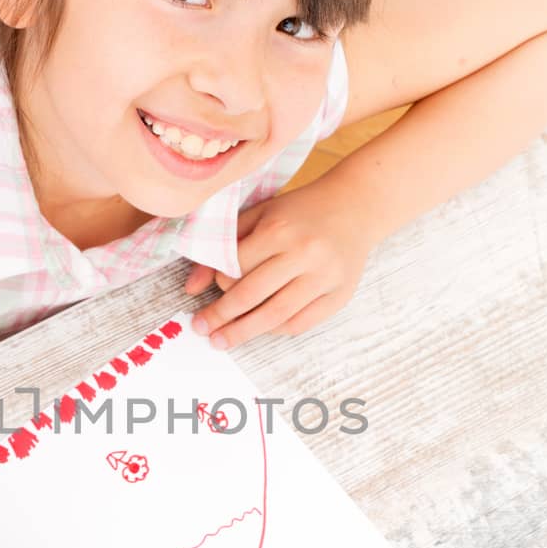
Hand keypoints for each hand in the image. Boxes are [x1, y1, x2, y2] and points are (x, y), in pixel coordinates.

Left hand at [183, 179, 375, 349]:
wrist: (355, 207)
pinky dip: (276, 330)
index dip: (218, 281)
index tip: (211, 288)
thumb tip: (191, 287)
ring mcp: (325, 278)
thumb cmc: (300, 211)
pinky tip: (260, 329)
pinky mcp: (339, 295)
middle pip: (252, 295)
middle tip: (202, 329)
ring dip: (244, 332)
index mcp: (280, 229)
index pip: (236, 267)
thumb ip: (223, 245)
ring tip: (222, 341)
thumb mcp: (259, 214)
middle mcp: (304, 254)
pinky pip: (300, 323)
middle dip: (221, 316)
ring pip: (275, 316)